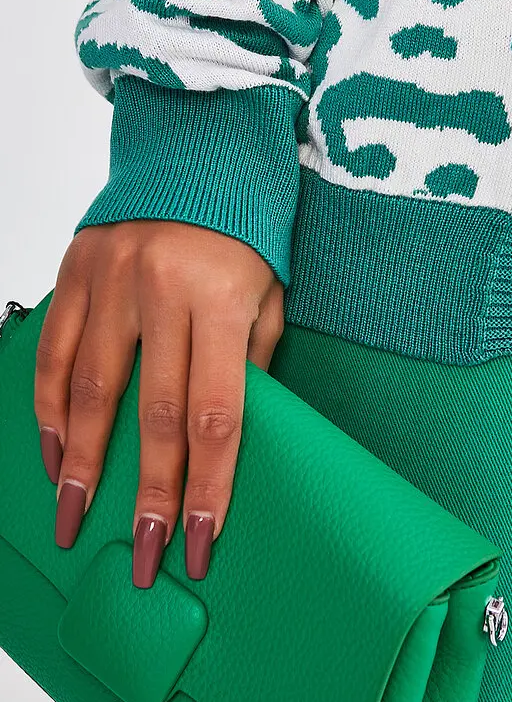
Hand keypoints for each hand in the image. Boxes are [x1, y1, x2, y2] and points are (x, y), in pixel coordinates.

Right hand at [34, 221, 284, 586]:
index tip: (202, 540)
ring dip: (85, 461)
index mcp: (220, 298)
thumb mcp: (270, 291)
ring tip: (78, 516)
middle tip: (145, 555)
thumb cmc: (246, 226)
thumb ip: (252, 359)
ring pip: (92, 388)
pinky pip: (55, 348)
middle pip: (153, 414)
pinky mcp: (77, 268)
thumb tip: (229, 432)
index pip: (216, 412)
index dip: (208, 484)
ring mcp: (112, 277)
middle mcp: (161, 289)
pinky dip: (50, 405)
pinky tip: (55, 449)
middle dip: (149, 494)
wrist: (201, 146)